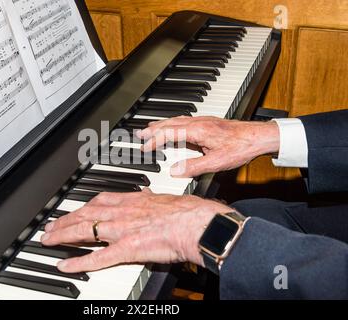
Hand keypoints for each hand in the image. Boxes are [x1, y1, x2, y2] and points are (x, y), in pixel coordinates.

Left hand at [41, 189, 232, 272]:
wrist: (195, 223)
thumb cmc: (185, 211)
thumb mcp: (163, 198)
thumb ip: (150, 197)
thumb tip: (146, 193)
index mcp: (131, 200)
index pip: (98, 201)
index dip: (82, 206)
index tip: (73, 210)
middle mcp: (121, 213)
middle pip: (85, 214)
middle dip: (64, 220)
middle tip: (50, 225)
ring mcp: (121, 231)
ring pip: (84, 231)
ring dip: (63, 235)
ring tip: (48, 239)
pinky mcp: (126, 249)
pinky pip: (97, 257)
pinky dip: (78, 261)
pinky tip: (64, 264)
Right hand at [136, 116, 279, 177]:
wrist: (260, 137)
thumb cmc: (241, 147)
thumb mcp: (216, 162)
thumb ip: (193, 167)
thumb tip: (174, 171)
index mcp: (198, 130)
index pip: (169, 133)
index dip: (154, 141)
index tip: (144, 148)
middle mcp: (198, 122)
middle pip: (169, 123)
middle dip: (153, 129)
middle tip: (139, 135)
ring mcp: (203, 121)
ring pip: (176, 120)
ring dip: (161, 125)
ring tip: (150, 129)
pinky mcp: (207, 123)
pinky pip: (183, 121)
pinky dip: (172, 124)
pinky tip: (172, 128)